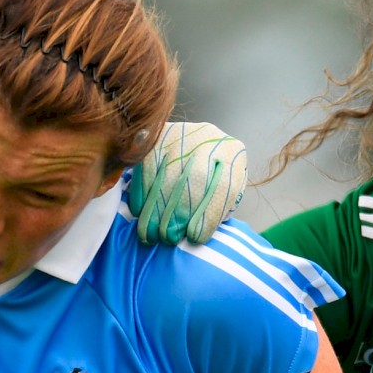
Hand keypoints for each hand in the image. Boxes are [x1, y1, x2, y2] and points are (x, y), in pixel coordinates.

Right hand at [127, 121, 246, 244]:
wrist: (201, 144)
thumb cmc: (213, 179)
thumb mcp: (223, 192)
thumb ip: (216, 208)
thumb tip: (196, 231)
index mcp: (232, 154)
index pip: (223, 186)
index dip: (207, 215)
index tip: (194, 238)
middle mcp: (209, 138)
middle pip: (196, 177)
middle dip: (179, 212)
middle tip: (168, 237)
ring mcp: (182, 134)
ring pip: (168, 172)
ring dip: (156, 206)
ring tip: (151, 232)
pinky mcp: (159, 136)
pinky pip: (146, 164)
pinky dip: (141, 191)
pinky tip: (139, 211)